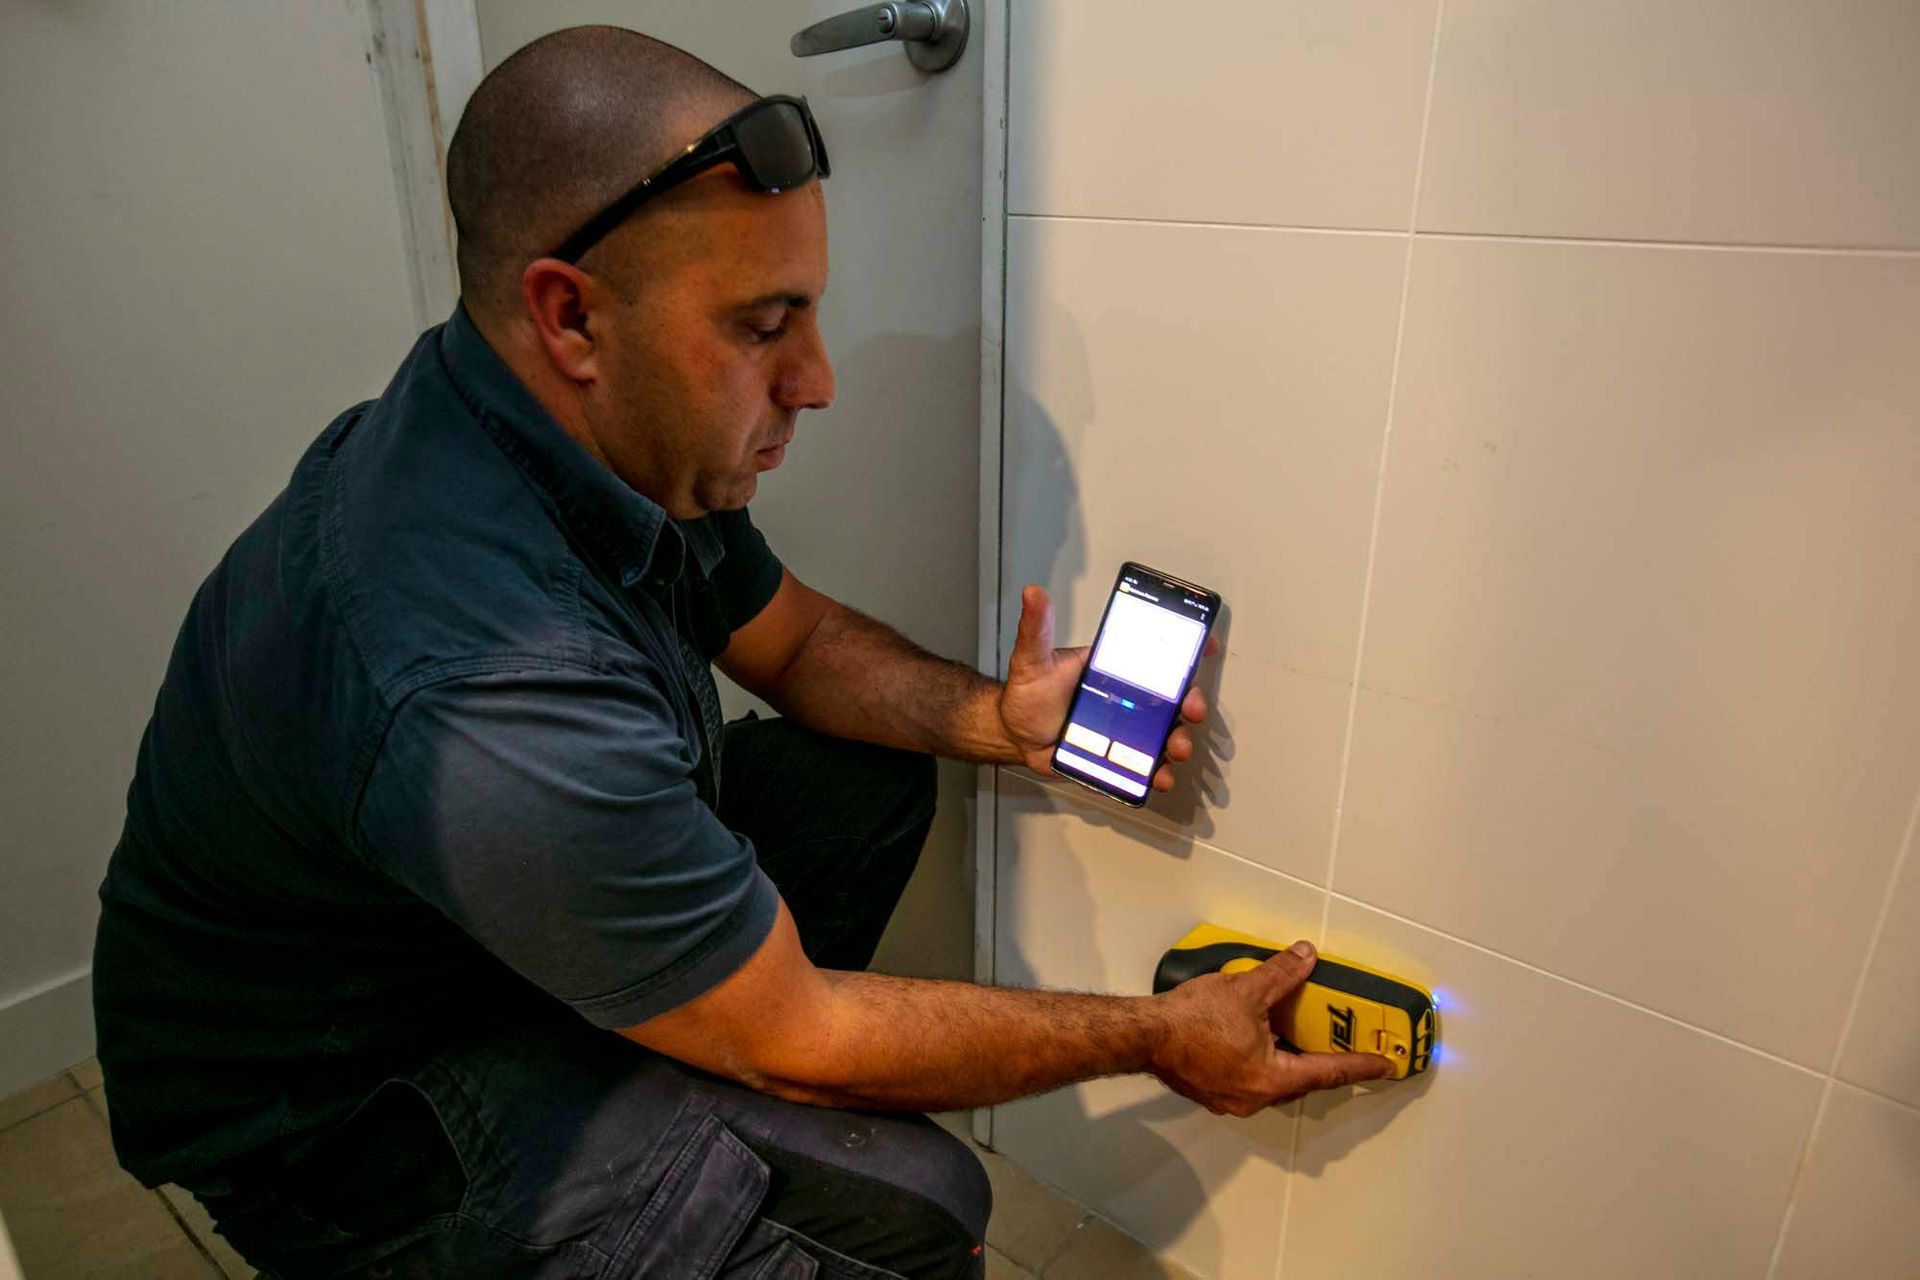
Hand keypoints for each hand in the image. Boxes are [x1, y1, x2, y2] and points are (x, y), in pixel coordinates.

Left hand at [998, 584, 1216, 792]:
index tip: (1206, 647)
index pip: (1156, 657)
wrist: (1016, 737)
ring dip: (1179, 742)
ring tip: (1176, 750)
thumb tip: (1033, 594)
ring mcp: (1127, 730)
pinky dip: (1157, 774)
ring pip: (1165, 734)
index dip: (1185, 651)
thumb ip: (1036, 630)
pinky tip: (1160, 778)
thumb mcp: (1032, 659)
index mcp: (1115, 671)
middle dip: (1191, 703)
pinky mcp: (1119, 759)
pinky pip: (1145, 766)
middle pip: (1171, 699)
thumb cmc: (1028, 694)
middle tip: (1193, 710)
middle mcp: (1128, 699)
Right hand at [1148, 941, 1392, 1115]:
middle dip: (1320, 1061)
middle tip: (1341, 1045)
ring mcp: (1231, 1098)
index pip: (1327, 1072)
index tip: (1385, 1066)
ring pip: (1272, 1079)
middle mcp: (1255, 1097)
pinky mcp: (1211, 1090)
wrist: (1142, 1035)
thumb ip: (1282, 974)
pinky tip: (1255, 1036)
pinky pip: (1248, 1077)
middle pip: (1299, 1080)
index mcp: (1271, 1078)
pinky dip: (1261, 1059)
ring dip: (1287, 1059)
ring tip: (1297, 1035)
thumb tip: (1306, 955)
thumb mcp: (1245, 990)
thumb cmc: (1193, 1019)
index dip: (1359, 1066)